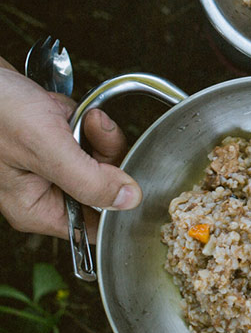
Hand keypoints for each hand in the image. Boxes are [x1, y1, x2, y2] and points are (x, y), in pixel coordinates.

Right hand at [0, 61, 141, 241]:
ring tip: (79, 115)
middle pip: (103, 185)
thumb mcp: (45, 149)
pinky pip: (84, 133)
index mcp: (37, 207)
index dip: (117, 205)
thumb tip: (128, 201)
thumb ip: (88, 180)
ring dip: (96, 130)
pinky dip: (82, 116)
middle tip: (95, 128)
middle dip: (107, 153)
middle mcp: (44, 189)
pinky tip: (62, 108)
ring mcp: (49, 163)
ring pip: (98, 156)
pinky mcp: (52, 138)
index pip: (93, 225)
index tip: (131, 177)